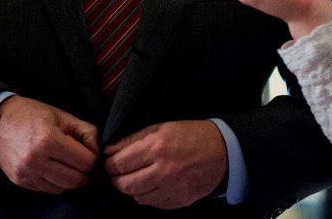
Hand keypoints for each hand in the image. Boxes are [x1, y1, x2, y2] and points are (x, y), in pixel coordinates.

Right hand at [0, 96, 98, 194]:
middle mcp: (36, 160)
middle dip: (83, 172)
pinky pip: (47, 190)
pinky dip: (54, 182)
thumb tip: (98, 152)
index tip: (87, 151)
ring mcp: (27, 173)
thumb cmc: (32, 115)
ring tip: (65, 163)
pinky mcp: (20, 181)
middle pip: (75, 180)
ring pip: (62, 188)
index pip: (85, 162)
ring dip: (69, 179)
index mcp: (48, 140)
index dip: (91, 158)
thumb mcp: (62, 116)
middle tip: (79, 161)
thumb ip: (87, 132)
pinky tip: (51, 167)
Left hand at [104, 121, 226, 208]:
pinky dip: (147, 196)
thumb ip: (133, 139)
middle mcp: (163, 171)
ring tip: (134, 177)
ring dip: (131, 188)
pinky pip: (154, 204)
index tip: (109, 162)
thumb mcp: (161, 127)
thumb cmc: (191, 135)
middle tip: (116, 173)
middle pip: (126, 184)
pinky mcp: (180, 200)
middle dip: (116, 179)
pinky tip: (151, 185)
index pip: (121, 163)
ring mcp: (172, 188)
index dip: (109, 164)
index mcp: (157, 148)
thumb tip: (110, 150)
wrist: (222, 151)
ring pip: (138, 197)